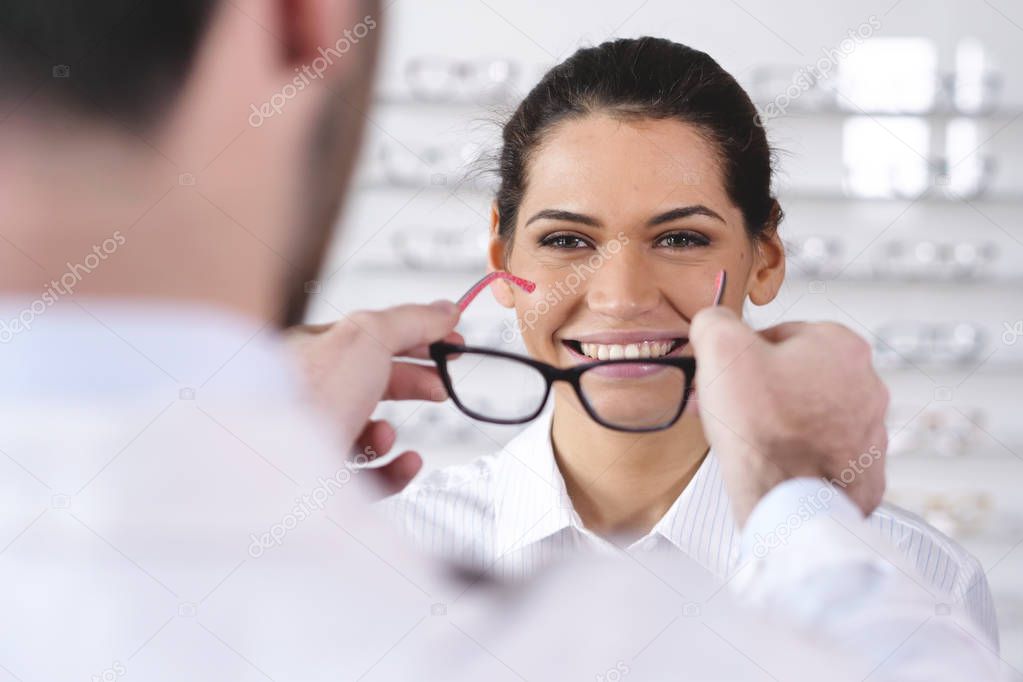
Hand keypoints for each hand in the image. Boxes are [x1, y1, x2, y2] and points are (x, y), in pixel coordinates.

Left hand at [287, 300, 461, 494]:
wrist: (273, 463)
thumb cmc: (310, 393)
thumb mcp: (369, 335)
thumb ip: (412, 320)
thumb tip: (446, 310)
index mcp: (311, 352)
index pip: (371, 338)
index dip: (416, 336)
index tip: (450, 343)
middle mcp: (308, 395)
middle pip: (372, 383)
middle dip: (412, 382)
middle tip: (441, 387)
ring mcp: (313, 440)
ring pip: (365, 434)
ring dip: (389, 434)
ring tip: (388, 436)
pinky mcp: (322, 482)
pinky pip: (368, 477)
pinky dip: (393, 470)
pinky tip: (406, 462)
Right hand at [688, 307, 888, 525]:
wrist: (788, 502)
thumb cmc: (763, 429)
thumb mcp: (721, 349)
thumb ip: (715, 320)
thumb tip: (713, 321)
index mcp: (841, 345)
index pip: (779, 336)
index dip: (743, 358)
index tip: (727, 378)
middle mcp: (867, 385)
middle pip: (797, 377)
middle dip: (762, 391)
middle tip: (733, 411)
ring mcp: (870, 432)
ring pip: (811, 416)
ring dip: (781, 423)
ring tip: (751, 441)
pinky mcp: (865, 472)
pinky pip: (824, 454)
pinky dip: (799, 458)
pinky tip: (775, 464)